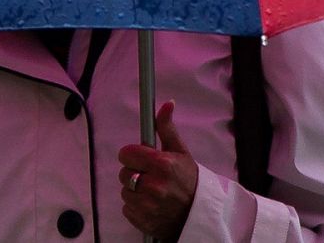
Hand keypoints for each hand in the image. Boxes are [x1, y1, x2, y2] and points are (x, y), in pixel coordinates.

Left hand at [117, 100, 198, 239]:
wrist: (198, 215)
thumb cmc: (190, 181)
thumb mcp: (181, 152)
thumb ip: (167, 128)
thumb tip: (167, 104)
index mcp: (162, 165)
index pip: (126, 154)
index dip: (132, 154)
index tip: (140, 157)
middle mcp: (154, 185)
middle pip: (124, 173)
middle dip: (134, 172)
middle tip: (150, 176)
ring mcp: (147, 205)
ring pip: (125, 191)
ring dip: (135, 191)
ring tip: (152, 192)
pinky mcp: (142, 220)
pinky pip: (127, 208)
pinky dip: (135, 207)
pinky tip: (150, 204)